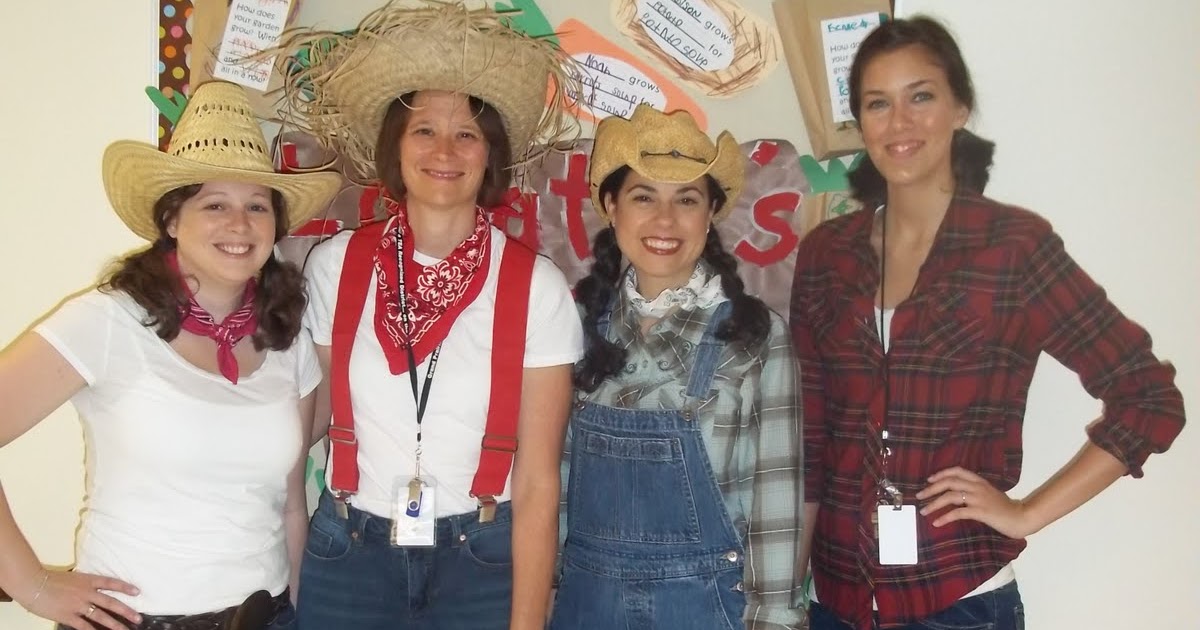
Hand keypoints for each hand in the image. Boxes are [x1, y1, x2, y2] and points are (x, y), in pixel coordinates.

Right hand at [16, 568, 141, 629]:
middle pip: (111, 602)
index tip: (137, 591)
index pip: (111, 583)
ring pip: (101, 616)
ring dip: (114, 624)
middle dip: (126, 611)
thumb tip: (94, 591)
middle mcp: (86, 592)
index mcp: (88, 580)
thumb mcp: (73, 578)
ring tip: (125, 629)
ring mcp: (78, 605)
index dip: (125, 587)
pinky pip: (84, 626)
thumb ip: (85, 584)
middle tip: (138, 618)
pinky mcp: (68, 616)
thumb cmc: (50, 580)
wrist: (34, 584)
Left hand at [915, 467, 1032, 538]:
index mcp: (979, 481)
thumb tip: (955, 494)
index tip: (929, 480)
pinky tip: (937, 522)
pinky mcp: (980, 512)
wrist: (1021, 518)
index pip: (957, 471)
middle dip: (931, 489)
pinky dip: (945, 517)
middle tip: (919, 496)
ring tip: (924, 511)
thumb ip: (974, 491)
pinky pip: (958, 512)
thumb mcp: (989, 494)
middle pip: (949, 482)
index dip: (941, 474)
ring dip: (934, 503)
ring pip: (950, 496)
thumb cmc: (1004, 508)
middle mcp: (977, 487)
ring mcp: (979, 499)